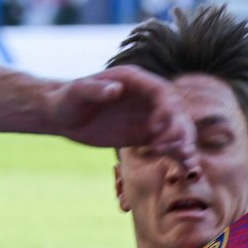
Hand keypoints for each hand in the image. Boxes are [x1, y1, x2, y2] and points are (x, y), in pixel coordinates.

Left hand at [50, 65, 193, 158]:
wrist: (62, 115)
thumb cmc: (67, 99)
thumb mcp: (76, 93)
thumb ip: (95, 90)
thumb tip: (115, 89)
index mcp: (134, 80)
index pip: (161, 92)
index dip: (165, 109)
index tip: (154, 129)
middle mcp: (147, 96)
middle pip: (176, 110)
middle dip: (176, 129)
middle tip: (162, 149)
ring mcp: (148, 115)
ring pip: (177, 127)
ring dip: (183, 143)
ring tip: (185, 162)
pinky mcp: (145, 134)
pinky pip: (168, 143)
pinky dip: (178, 153)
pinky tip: (186, 167)